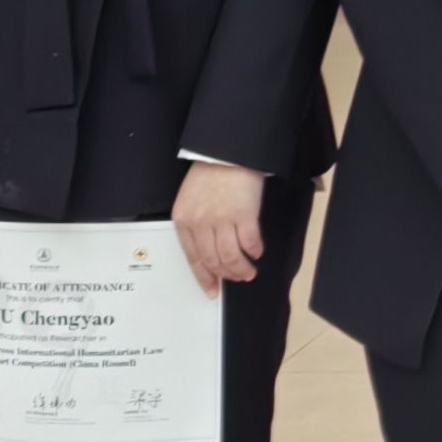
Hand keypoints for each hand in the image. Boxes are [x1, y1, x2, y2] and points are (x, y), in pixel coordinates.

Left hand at [172, 160, 268, 293]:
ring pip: (231, 257)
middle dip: (226, 274)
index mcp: (184, 220)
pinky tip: (257, 251)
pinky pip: (249, 243)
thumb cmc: (210, 173)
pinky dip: (254, 251)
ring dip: (241, 268)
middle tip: (237, 279)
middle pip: (213, 260)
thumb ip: (195, 223)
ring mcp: (222, 220)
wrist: (228, 152)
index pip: (193, 258)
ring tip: (249, 272)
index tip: (213, 289)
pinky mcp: (244, 215)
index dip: (204, 277)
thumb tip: (210, 250)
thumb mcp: (191, 199)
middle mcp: (200, 223)